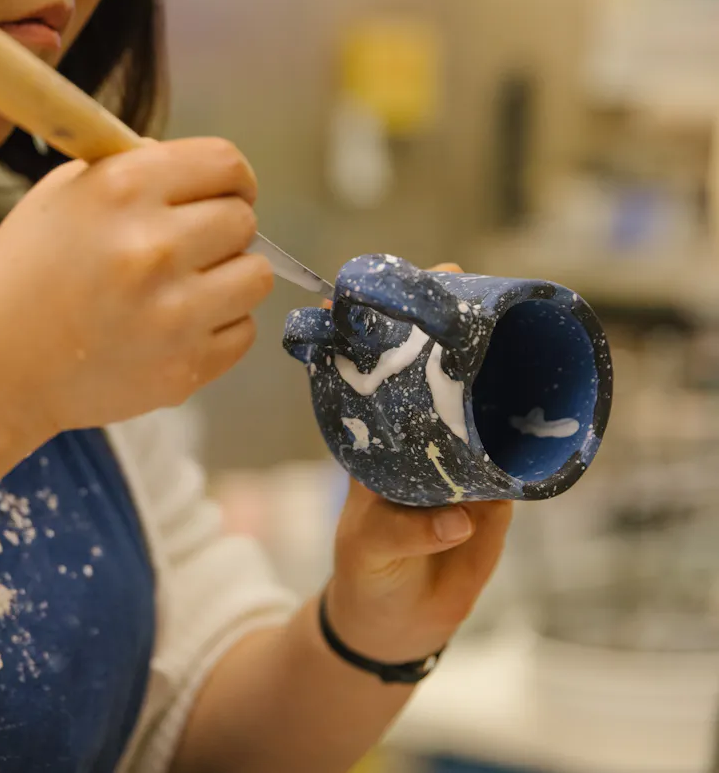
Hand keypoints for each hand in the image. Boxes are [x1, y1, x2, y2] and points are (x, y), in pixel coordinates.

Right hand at [0, 138, 273, 432]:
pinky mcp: (184, 367)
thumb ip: (136, 173)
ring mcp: (174, 313)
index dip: (231, 180)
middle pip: (244, 221)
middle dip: (221, 230)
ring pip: (255, 276)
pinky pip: (243, 331)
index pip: (227, 164)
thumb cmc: (22, 276)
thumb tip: (202, 176)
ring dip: (227, 278)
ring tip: (183, 289)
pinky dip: (218, 328)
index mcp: (124, 189)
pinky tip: (174, 327)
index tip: (222, 195)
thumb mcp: (62, 196)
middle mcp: (154, 247)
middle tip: (187, 249)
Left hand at [321, 263, 512, 662]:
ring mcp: (460, 462)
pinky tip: (550, 405)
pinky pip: (515, 454)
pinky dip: (531, 432)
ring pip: (484, 408)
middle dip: (460, 337)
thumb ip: (406, 532)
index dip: (399, 333)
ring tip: (526, 337)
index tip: (415, 292)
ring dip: (502, 375)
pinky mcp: (496, 493)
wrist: (394, 623)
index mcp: (378, 442)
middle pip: (441, 378)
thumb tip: (462, 516)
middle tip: (483, 297)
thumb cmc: (365, 573)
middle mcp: (419, 441)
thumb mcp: (370, 548)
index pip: (387, 375)